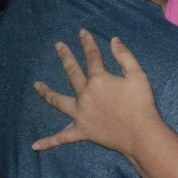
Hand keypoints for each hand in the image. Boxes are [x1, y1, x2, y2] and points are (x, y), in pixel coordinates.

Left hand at [31, 29, 162, 156]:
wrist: (140, 133)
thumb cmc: (141, 104)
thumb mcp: (138, 76)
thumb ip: (125, 57)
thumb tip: (114, 40)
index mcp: (99, 79)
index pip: (92, 57)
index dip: (87, 43)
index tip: (81, 32)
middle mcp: (84, 94)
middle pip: (72, 72)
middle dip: (65, 57)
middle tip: (58, 46)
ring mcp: (80, 113)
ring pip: (58, 101)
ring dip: (47, 92)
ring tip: (37, 85)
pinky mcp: (81, 130)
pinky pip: (62, 137)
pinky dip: (49, 142)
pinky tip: (35, 146)